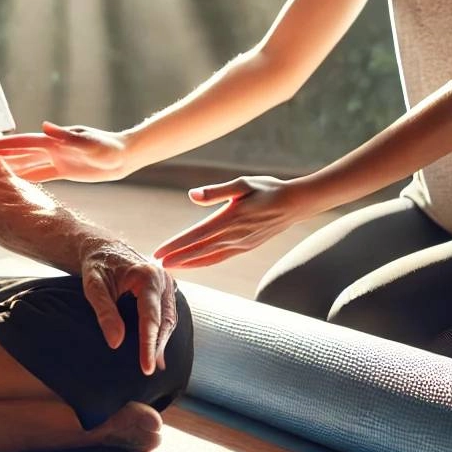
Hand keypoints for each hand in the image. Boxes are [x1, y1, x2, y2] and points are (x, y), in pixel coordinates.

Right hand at [0, 121, 130, 182]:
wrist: (126, 155)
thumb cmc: (111, 149)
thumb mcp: (91, 144)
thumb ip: (69, 137)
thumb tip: (44, 127)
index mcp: (53, 141)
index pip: (20, 144)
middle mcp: (51, 148)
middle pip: (16, 151)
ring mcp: (57, 158)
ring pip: (25, 163)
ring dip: (5, 165)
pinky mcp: (64, 169)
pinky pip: (39, 174)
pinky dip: (24, 176)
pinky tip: (13, 181)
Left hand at [81, 243, 177, 374]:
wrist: (102, 248)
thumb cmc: (96, 266)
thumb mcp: (94, 286)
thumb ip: (104, 312)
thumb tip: (116, 342)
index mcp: (148, 276)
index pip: (151, 318)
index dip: (149, 344)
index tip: (147, 367)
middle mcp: (163, 279)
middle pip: (165, 320)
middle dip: (158, 346)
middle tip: (149, 371)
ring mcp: (166, 284)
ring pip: (170, 319)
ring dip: (162, 342)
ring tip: (154, 365)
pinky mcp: (163, 290)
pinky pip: (167, 314)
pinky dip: (162, 332)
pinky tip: (156, 349)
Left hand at [154, 176, 310, 267]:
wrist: (295, 204)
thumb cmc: (267, 189)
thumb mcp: (243, 184)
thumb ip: (216, 191)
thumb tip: (192, 195)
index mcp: (229, 219)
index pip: (196, 235)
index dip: (176, 245)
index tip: (159, 253)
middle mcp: (234, 236)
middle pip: (198, 250)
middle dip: (177, 258)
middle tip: (156, 265)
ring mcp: (241, 245)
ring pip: (209, 258)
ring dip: (188, 263)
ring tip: (170, 267)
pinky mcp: (246, 247)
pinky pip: (220, 258)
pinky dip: (204, 263)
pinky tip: (194, 264)